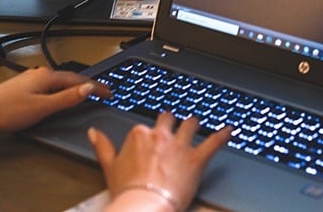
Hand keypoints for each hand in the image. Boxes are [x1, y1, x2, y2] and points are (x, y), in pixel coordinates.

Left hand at [0, 66, 111, 132]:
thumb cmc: (7, 111)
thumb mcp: (42, 108)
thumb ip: (67, 98)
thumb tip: (87, 88)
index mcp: (46, 76)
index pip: (79, 79)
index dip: (96, 86)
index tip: (109, 92)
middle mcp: (39, 73)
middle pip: (70, 78)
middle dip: (87, 85)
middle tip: (103, 92)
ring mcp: (31, 79)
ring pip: (59, 82)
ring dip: (74, 87)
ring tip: (87, 93)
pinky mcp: (24, 87)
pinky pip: (50, 86)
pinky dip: (62, 90)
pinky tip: (61, 96)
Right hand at [89, 113, 229, 210]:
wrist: (144, 205)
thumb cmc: (127, 189)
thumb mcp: (109, 166)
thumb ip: (102, 146)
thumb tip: (93, 132)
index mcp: (139, 134)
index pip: (147, 127)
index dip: (151, 133)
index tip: (153, 137)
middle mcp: (160, 135)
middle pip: (169, 120)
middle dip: (173, 121)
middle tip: (176, 123)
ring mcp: (179, 146)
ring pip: (191, 125)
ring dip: (194, 124)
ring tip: (197, 122)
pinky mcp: (196, 159)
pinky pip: (213, 142)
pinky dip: (223, 135)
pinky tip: (229, 130)